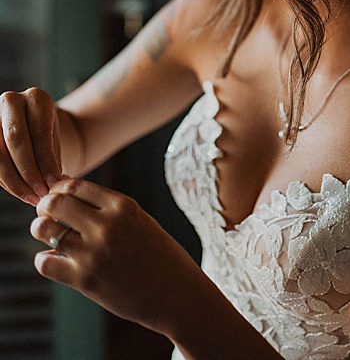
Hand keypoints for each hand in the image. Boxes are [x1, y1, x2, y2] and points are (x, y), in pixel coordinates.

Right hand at [0, 88, 64, 204]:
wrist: (34, 128)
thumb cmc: (47, 137)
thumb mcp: (55, 142)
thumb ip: (52, 158)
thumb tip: (54, 184)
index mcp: (37, 98)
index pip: (39, 130)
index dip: (45, 160)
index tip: (54, 183)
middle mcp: (11, 101)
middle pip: (15, 139)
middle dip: (28, 171)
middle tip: (41, 193)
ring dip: (14, 180)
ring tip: (31, 197)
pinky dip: (5, 180)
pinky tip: (20, 192)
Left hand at [31, 178, 208, 335]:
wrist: (178, 295)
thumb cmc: (161, 258)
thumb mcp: (142, 223)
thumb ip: (110, 211)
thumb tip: (68, 198)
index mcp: (124, 206)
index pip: (74, 185)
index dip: (58, 191)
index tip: (58, 199)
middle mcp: (108, 226)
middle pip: (54, 203)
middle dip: (44, 207)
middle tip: (48, 216)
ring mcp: (94, 253)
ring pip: (43, 229)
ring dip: (40, 231)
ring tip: (51, 238)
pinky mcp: (85, 279)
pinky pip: (44, 262)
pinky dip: (44, 260)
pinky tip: (55, 260)